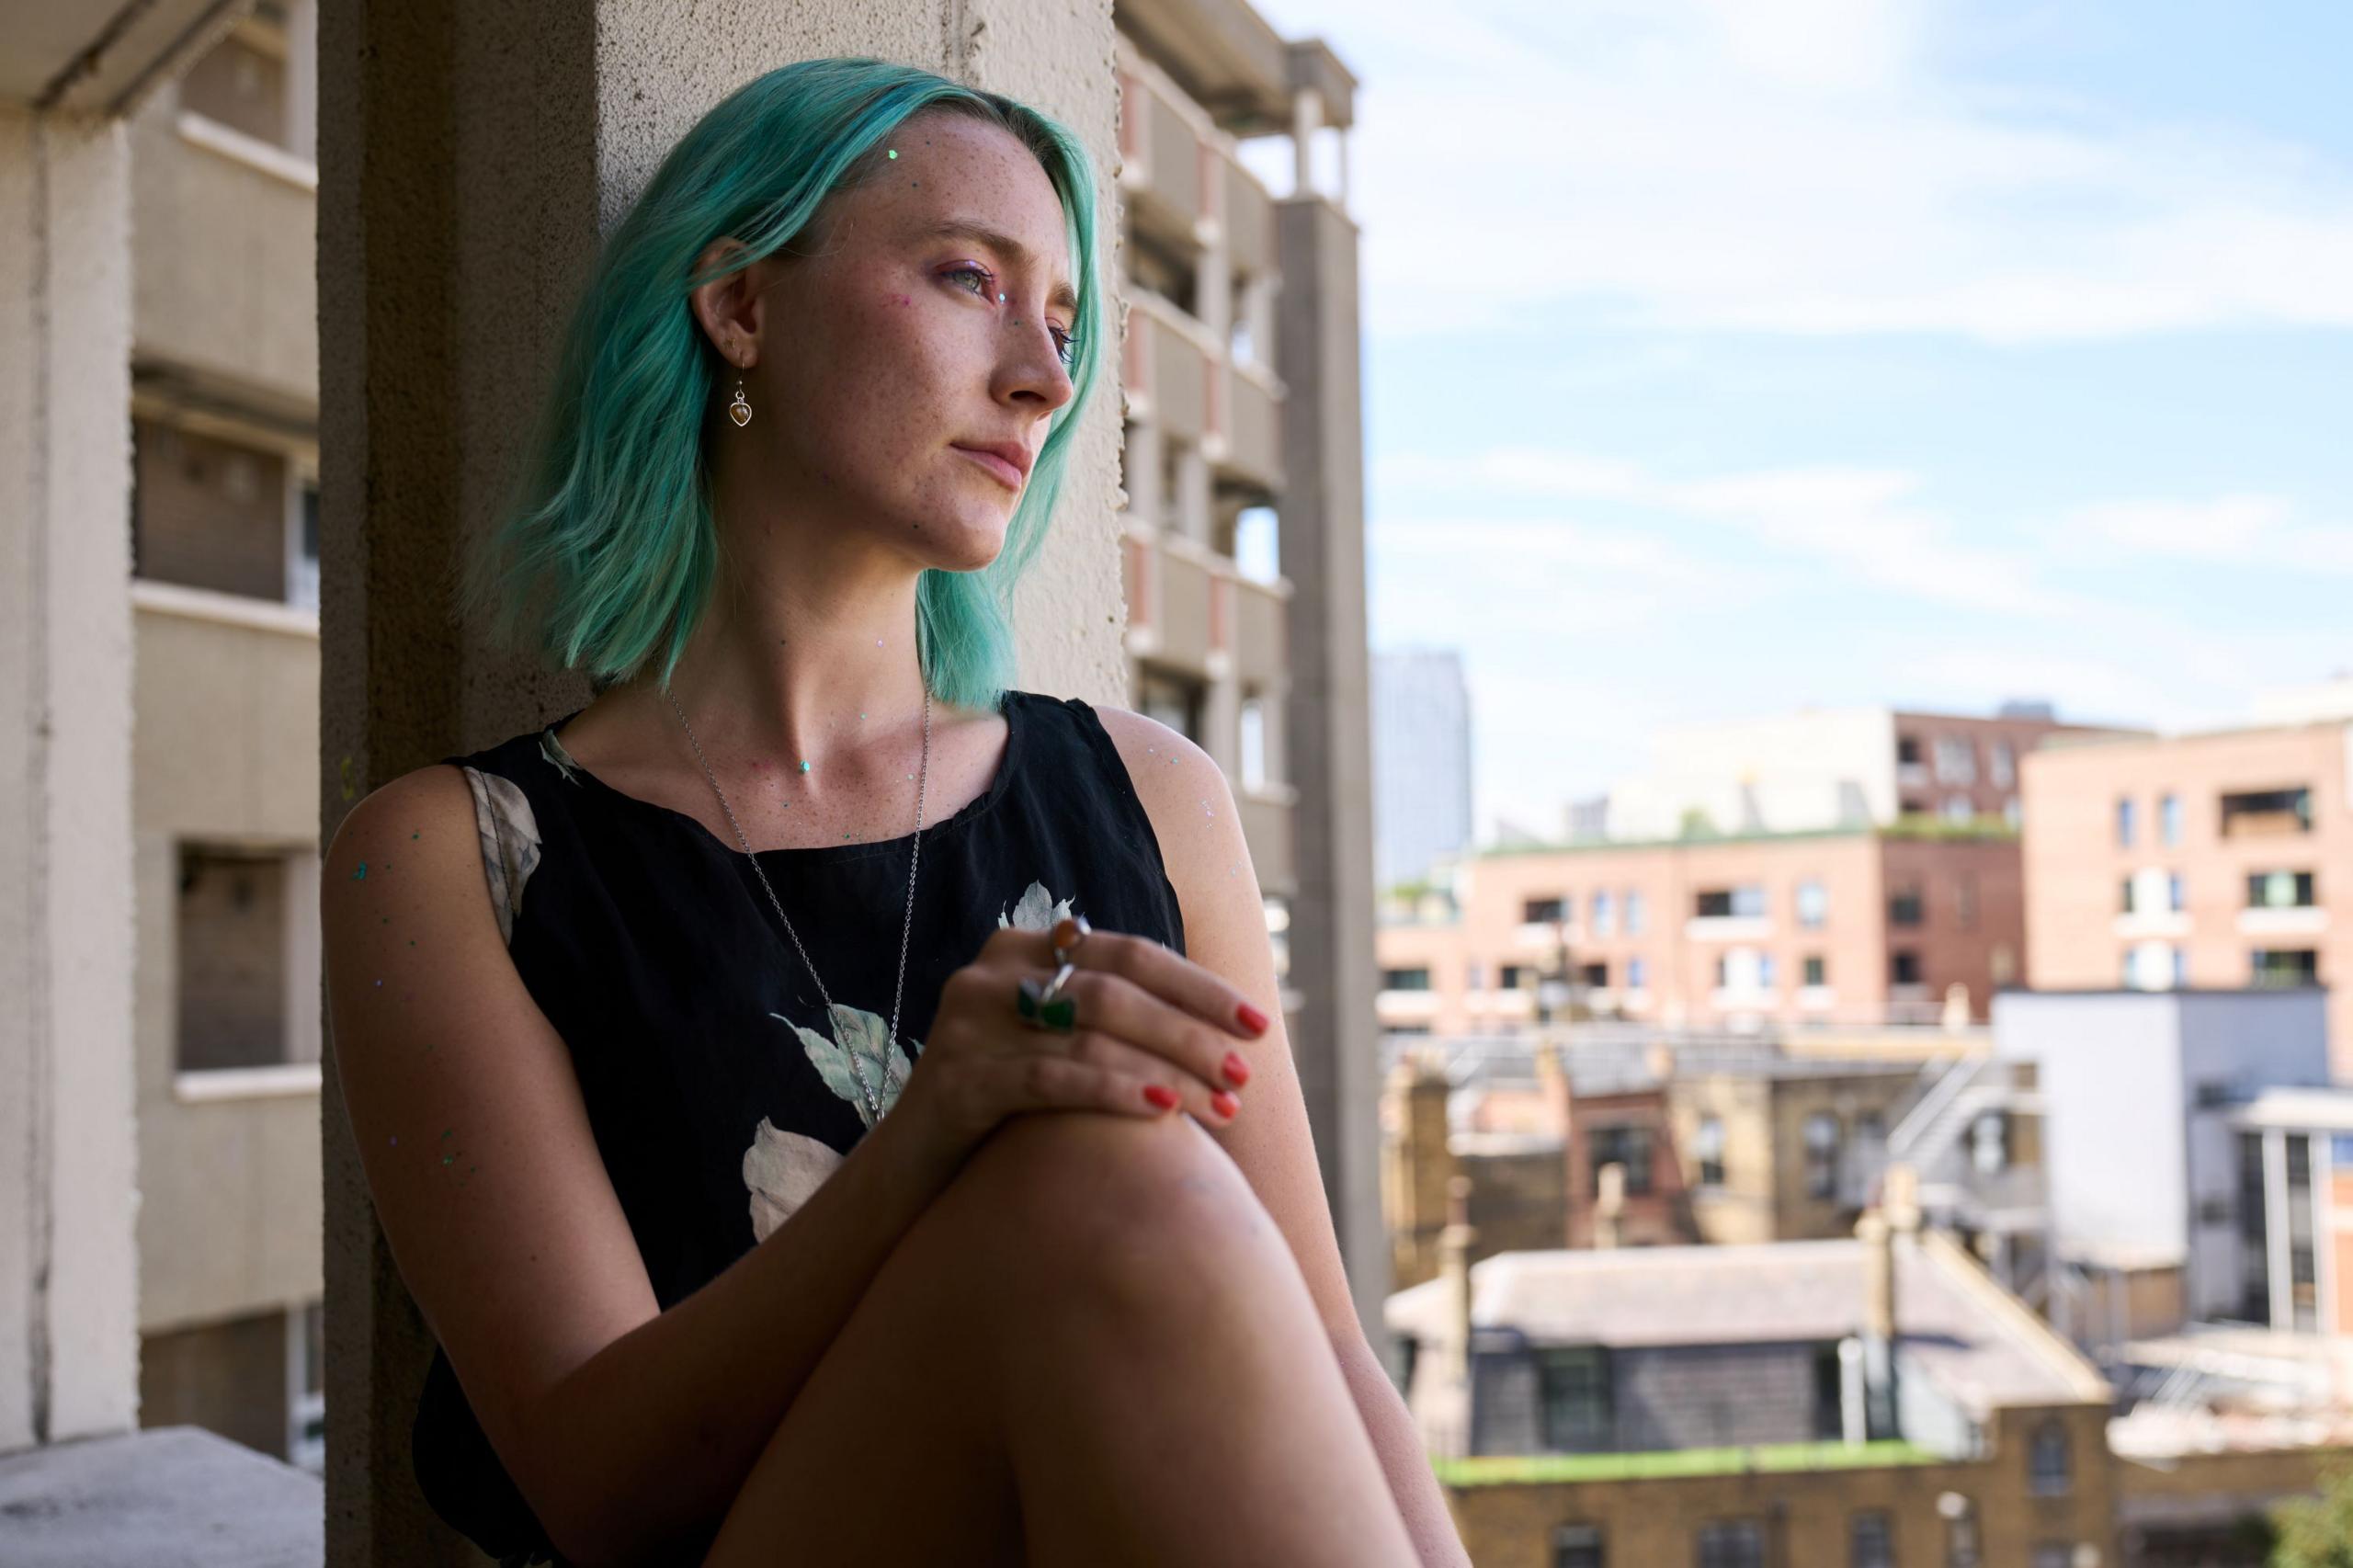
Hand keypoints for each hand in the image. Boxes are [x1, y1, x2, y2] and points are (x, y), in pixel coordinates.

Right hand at [896, 918, 1269, 1163]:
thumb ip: (1110, 1019)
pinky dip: (1117, 1091)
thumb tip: (1219, 1029)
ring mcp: (967, 1023)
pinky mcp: (957, 1079)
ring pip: (1092, 1032)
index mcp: (1021, 948)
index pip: (1130, 953)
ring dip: (1170, 1069)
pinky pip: (1053, 1078)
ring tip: (1223, 1104)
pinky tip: (1165, 1115)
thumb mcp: (1054, 1046)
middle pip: (1116, 991)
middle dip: (1191, 1033)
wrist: (910, 1171)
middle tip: (1246, 1073)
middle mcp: (990, 972)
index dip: (1199, 987)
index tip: (1259, 1024)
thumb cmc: (1004, 1109)